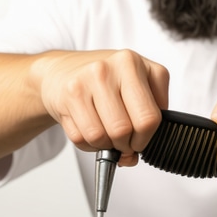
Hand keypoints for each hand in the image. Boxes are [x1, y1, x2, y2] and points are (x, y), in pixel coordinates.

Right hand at [33, 49, 169, 165]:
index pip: (148, 118)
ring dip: (106, 145)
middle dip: (126, 145)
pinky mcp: (66, 97)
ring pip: (100, 137)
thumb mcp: (140, 82)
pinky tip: (91, 131)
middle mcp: (107, 70)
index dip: (146, 138)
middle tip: (124, 142)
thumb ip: (153, 113)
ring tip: (108, 135)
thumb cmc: (106, 79)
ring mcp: (84, 82)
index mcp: (132, 64)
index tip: (141, 140)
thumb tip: (139, 153)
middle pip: (123, 130)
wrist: (64, 69)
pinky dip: (89, 144)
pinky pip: (81, 138)